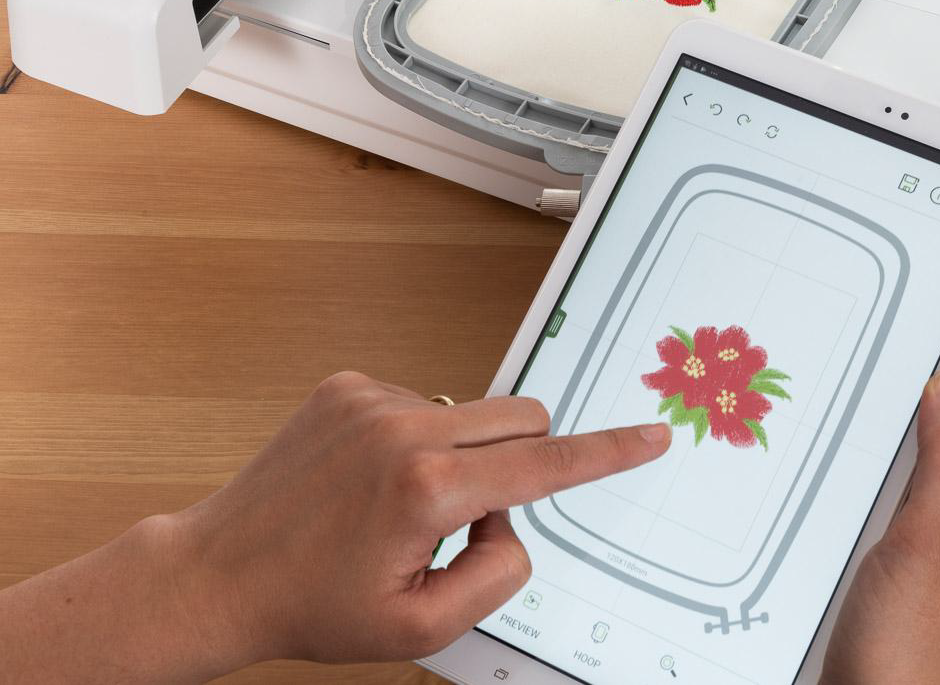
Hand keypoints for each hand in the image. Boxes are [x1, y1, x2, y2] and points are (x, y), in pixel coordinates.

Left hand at [177, 372, 670, 666]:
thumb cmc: (310, 605)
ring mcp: (373, 399)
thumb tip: (510, 519)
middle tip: (463, 524)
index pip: (545, 466)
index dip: (607, 453)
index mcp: (426, 490)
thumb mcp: (422, 628)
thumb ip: (498, 575)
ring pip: (475, 414)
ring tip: (397, 508)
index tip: (649, 435)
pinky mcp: (348, 385)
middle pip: (523, 422)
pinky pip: (426, 403)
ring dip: (463, 457)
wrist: (216, 574)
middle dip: (520, 466)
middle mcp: (404, 430)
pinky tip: (370, 482)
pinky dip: (420, 440)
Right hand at [821, 369, 939, 684]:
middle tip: (838, 377)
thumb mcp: (932, 537)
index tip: (895, 341)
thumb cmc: (909, 645)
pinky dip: (832, 491)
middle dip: (878, 418)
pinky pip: (853, 509)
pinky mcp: (870, 566)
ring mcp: (906, 545)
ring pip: (877, 476)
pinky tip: (805, 484)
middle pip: (911, 446)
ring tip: (815, 421)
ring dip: (850, 456)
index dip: (927, 383)